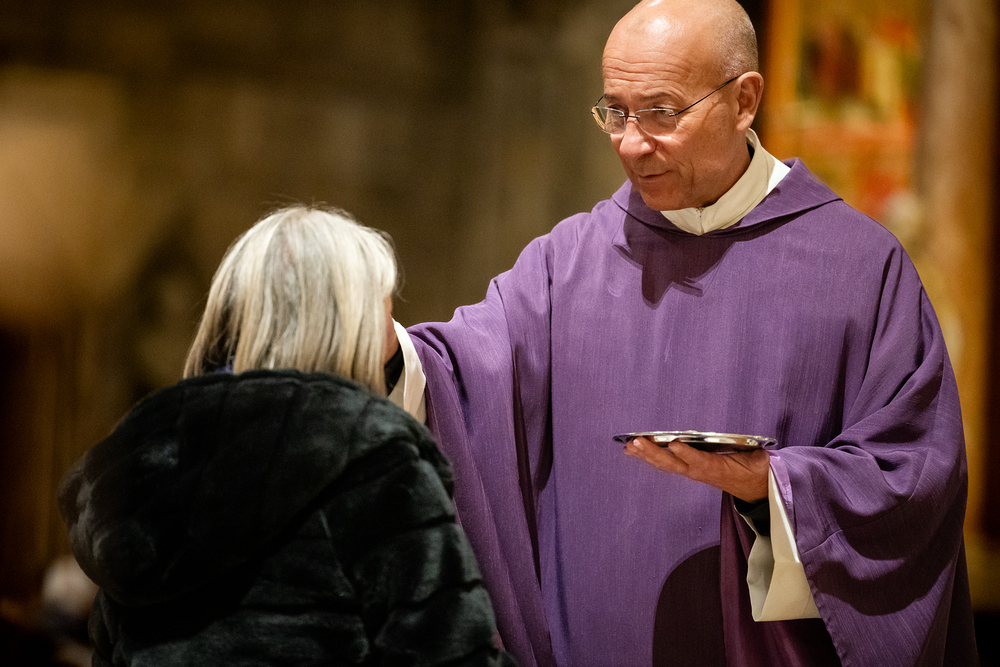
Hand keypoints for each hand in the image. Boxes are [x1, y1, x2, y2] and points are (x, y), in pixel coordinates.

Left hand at [624, 437, 768, 502]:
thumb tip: (760, 455)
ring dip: (645, 454)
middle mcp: (699, 471)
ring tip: (628, 445)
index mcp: (717, 469)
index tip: (673, 443)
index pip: (700, 462)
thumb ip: (757, 459)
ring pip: (664, 464)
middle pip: (673, 463)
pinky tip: (633, 449)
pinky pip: (664, 463)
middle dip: (653, 452)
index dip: (687, 454)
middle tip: (636, 441)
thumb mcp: (758, 462)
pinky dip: (648, 455)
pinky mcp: (687, 468)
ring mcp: (691, 470)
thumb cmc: (754, 467)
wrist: (752, 485)